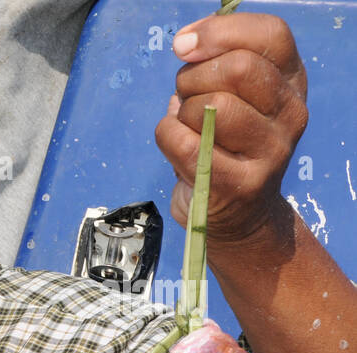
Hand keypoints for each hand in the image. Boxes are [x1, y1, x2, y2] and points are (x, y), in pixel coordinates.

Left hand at [155, 13, 306, 249]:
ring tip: (187, 126)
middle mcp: (291, 113)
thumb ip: (216, 63)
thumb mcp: (231, 97)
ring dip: (182, 112)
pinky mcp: (239, 184)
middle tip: (186, 96)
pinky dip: (166, 136)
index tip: (184, 44)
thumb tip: (187, 43)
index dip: (220, 32)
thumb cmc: (224, 144)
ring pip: (211, 107)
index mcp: (291, 82)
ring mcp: (270, 151)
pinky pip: (184, 143)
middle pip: (237, 68)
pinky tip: (176, 145)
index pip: (270, 35)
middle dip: (193, 77)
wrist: (238, 216)